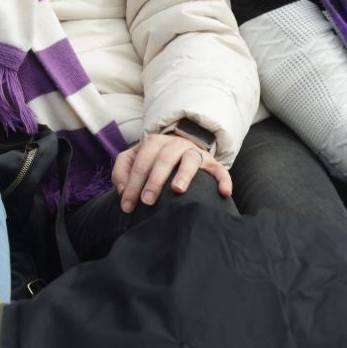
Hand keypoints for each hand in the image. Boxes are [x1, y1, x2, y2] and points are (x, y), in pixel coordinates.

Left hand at [112, 130, 230, 212]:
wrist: (182, 147)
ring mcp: (195, 152)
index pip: (140, 163)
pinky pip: (220, 171)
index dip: (132, 184)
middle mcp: (174, 144)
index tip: (127, 205)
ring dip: (183, 175)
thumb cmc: (153, 159)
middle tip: (147, 201)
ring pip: (190, 160)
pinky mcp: (213, 162)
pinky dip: (224, 181)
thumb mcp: (134, 159)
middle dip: (153, 181)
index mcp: (153, 142)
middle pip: (163, 160)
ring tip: (177, 190)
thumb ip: (122, 169)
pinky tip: (224, 193)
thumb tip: (122, 188)